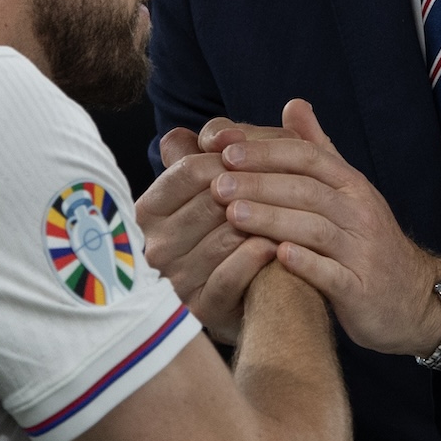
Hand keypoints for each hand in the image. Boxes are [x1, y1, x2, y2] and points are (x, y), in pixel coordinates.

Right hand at [136, 126, 277, 343]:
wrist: (236, 298)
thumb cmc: (221, 234)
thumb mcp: (206, 194)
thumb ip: (203, 159)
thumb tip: (199, 132)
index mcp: (148, 211)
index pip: (189, 170)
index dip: (229, 157)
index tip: (260, 151)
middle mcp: (155, 245)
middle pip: (211, 201)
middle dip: (253, 187)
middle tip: (289, 177)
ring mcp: (175, 280)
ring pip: (225, 236)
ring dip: (262, 221)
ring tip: (292, 210)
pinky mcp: (199, 309)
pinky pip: (231, 275)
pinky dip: (258, 257)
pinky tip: (280, 246)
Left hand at [214, 99, 440, 356]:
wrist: (411, 298)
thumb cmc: (364, 240)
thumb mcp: (347, 190)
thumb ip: (318, 149)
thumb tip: (293, 104)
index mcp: (351, 184)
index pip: (307, 157)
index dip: (265, 152)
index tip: (224, 151)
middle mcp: (360, 211)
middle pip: (307, 190)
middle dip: (259, 184)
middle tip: (217, 183)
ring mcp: (362, 251)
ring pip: (316, 229)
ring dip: (273, 219)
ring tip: (233, 215)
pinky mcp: (361, 289)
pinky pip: (332, 274)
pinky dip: (306, 264)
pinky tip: (276, 256)